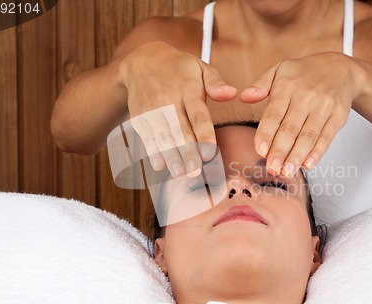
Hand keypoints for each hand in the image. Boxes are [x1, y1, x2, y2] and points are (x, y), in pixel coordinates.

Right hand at [118, 41, 236, 177]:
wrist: (141, 62)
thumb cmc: (178, 68)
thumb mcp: (199, 67)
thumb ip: (216, 83)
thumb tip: (231, 94)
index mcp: (187, 89)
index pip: (198, 116)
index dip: (204, 135)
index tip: (209, 153)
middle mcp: (168, 100)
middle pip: (179, 131)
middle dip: (188, 153)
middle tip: (195, 172)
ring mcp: (152, 110)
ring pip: (162, 137)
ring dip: (171, 156)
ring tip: (180, 173)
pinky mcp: (140, 118)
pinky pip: (146, 137)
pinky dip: (152, 152)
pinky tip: (159, 166)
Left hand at [240, 52, 364, 176]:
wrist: (341, 68)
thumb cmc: (304, 73)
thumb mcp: (280, 70)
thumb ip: (260, 84)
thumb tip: (243, 97)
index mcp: (287, 86)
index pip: (274, 114)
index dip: (266, 134)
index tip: (260, 151)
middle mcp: (306, 96)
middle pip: (291, 129)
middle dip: (280, 151)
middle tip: (272, 169)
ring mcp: (324, 106)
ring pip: (308, 136)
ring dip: (297, 156)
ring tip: (287, 171)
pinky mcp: (339, 115)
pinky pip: (326, 136)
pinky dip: (317, 152)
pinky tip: (308, 164)